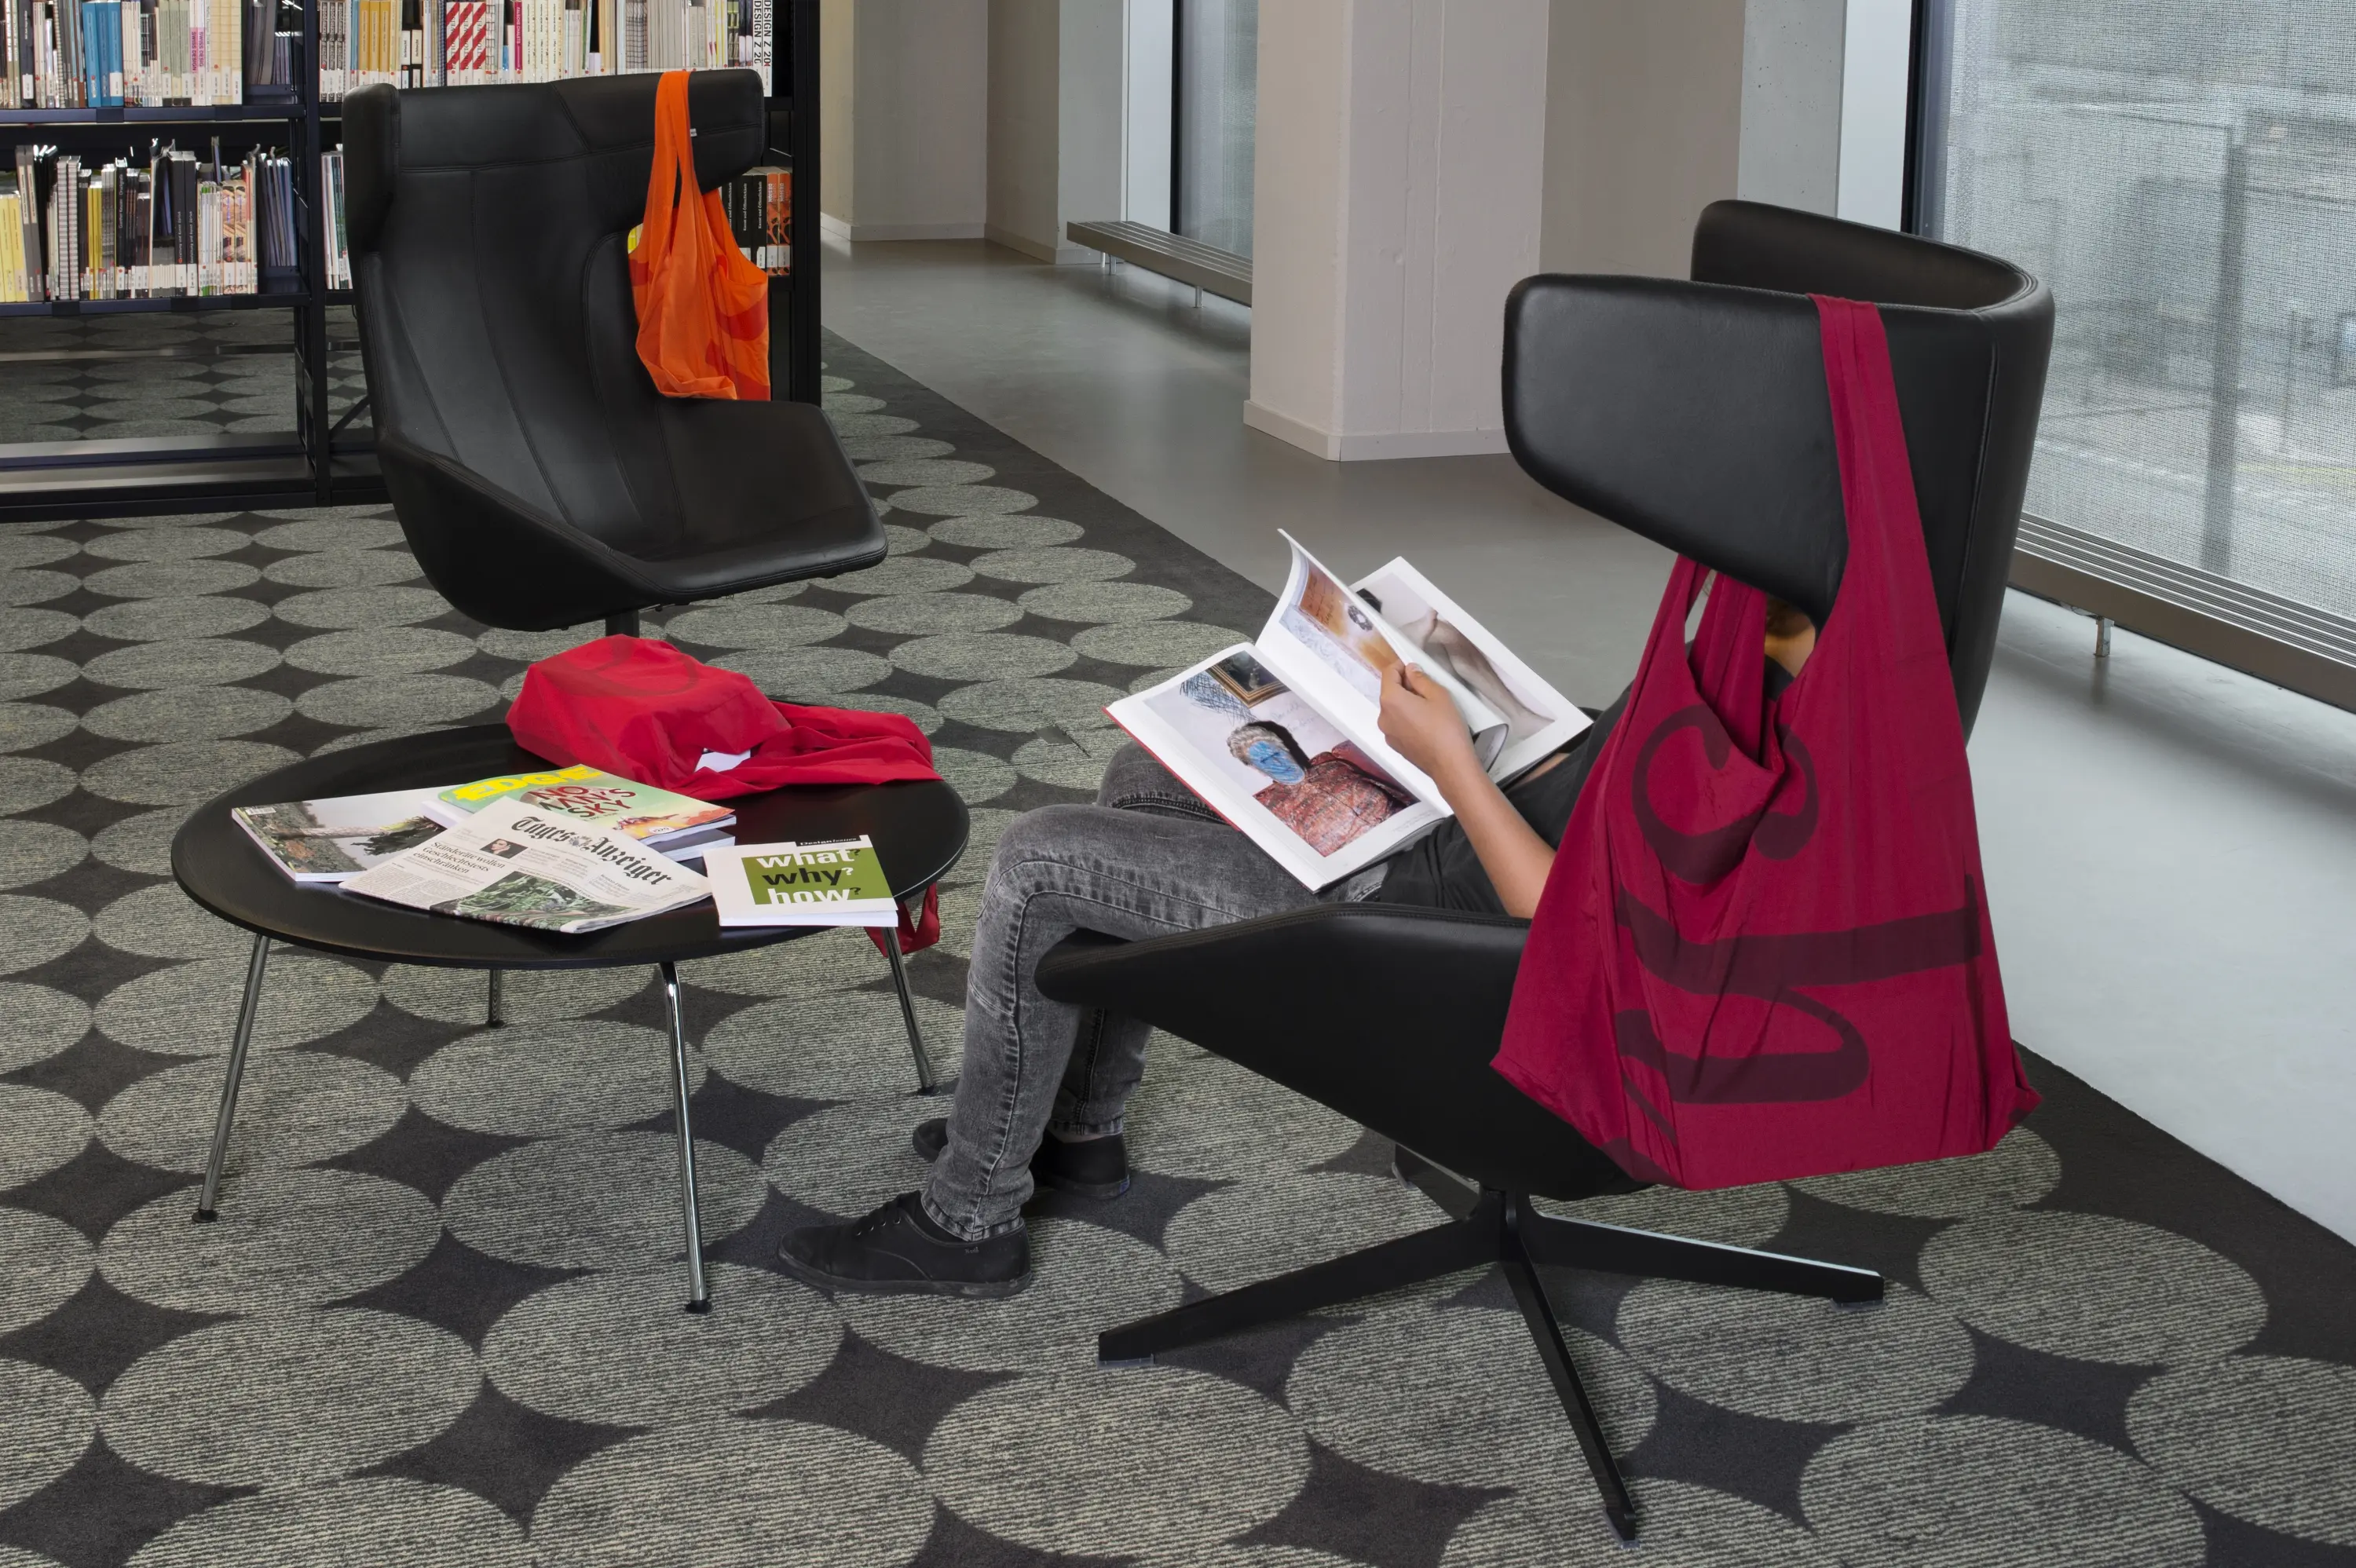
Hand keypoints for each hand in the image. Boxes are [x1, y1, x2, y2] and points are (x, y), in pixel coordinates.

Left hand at [1378, 664, 1478, 784]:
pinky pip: (1397, 724)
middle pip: (1389, 691)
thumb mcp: (1438, 695)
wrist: (1450, 764)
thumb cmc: (1446, 728)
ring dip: (1406, 702)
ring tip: (1429, 707)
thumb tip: (1410, 670)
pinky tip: (1426, 723)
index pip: (1388, 673)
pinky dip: (1407, 718)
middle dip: (1405, 685)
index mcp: (1391, 700)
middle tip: (1427, 687)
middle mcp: (1383, 716)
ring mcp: (1387, 733)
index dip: (1400, 665)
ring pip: (1393, 709)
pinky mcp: (1395, 745)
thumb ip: (1420, 678)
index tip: (1413, 666)